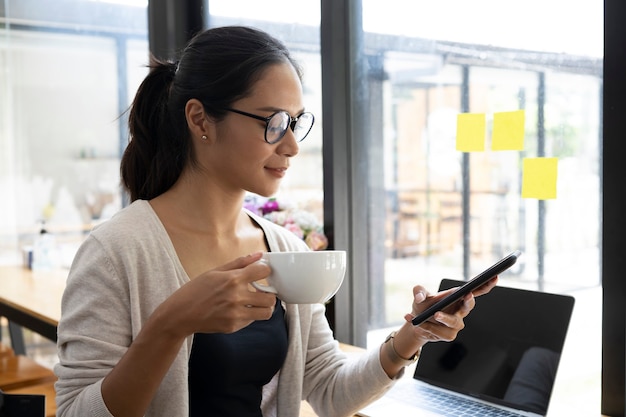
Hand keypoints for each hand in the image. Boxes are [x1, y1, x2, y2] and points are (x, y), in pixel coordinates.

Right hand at [159, 252, 275, 336]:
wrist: (180, 314)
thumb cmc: (196, 290)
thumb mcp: (215, 271)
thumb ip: (240, 263)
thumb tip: (259, 255)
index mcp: (233, 279)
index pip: (264, 271)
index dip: (265, 270)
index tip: (262, 272)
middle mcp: (237, 297)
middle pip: (271, 297)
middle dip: (269, 293)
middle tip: (261, 291)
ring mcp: (236, 314)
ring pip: (266, 313)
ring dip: (264, 307)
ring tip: (255, 303)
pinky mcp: (233, 326)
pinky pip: (252, 321)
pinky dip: (249, 315)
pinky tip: (238, 310)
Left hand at [403, 277, 497, 344]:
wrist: (416, 322)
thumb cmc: (423, 305)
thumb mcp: (419, 294)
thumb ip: (418, 291)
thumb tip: (419, 297)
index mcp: (457, 297)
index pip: (476, 291)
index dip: (486, 284)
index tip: (494, 277)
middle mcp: (460, 311)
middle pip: (468, 307)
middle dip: (468, 301)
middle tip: (466, 295)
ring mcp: (456, 324)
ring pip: (452, 323)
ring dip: (440, 319)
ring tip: (429, 316)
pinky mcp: (449, 335)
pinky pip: (440, 332)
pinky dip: (427, 327)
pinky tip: (417, 324)